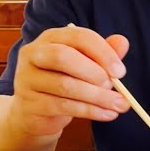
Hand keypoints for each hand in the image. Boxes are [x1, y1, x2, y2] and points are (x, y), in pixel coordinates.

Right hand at [9, 25, 130, 137]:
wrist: (36, 113)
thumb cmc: (64, 82)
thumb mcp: (86, 65)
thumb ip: (103, 53)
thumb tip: (122, 41)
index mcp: (51, 38)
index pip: (78, 36)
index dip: (103, 52)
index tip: (120, 71)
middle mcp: (34, 54)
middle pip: (63, 56)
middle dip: (94, 72)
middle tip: (114, 85)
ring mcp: (27, 79)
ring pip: (64, 85)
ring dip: (97, 96)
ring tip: (119, 104)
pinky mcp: (29, 103)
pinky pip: (63, 106)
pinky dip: (90, 111)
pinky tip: (107, 114)